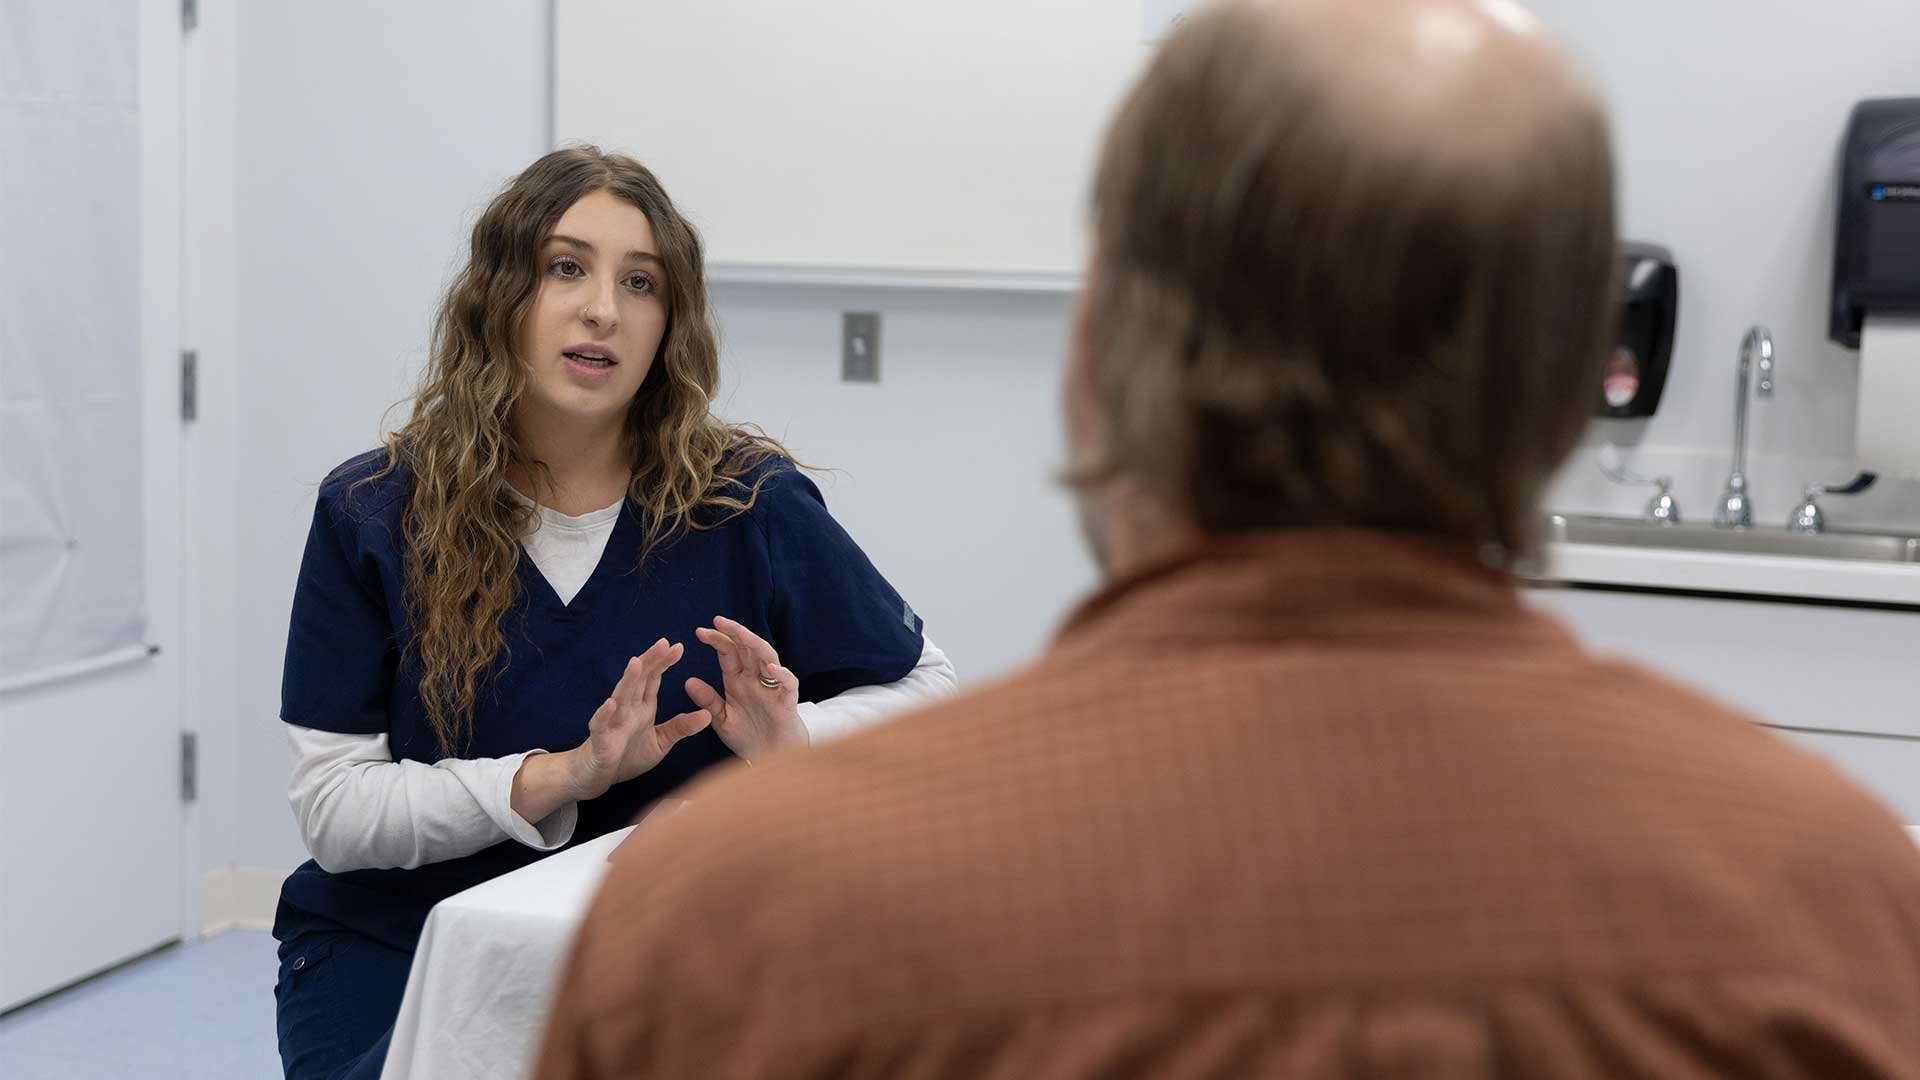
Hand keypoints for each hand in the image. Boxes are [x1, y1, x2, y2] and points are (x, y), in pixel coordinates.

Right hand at [568, 638, 710, 798]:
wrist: (597, 777)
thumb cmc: (627, 756)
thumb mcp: (661, 742)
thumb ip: (681, 728)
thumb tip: (707, 715)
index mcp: (642, 707)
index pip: (652, 679)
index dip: (663, 662)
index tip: (679, 647)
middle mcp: (627, 709)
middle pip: (638, 680)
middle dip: (650, 661)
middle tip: (663, 642)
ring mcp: (612, 723)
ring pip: (620, 696)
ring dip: (627, 680)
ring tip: (636, 663)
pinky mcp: (600, 740)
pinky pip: (600, 725)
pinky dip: (604, 714)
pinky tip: (611, 703)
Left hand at [687, 616, 806, 763]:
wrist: (771, 759)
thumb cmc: (748, 737)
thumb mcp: (722, 720)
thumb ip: (708, 701)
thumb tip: (688, 681)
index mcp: (738, 681)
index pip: (728, 653)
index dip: (717, 641)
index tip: (699, 632)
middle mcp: (755, 680)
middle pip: (747, 648)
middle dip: (734, 633)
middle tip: (717, 621)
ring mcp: (772, 688)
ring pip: (768, 657)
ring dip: (755, 644)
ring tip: (742, 635)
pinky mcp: (787, 702)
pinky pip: (788, 683)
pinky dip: (782, 674)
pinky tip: (770, 669)